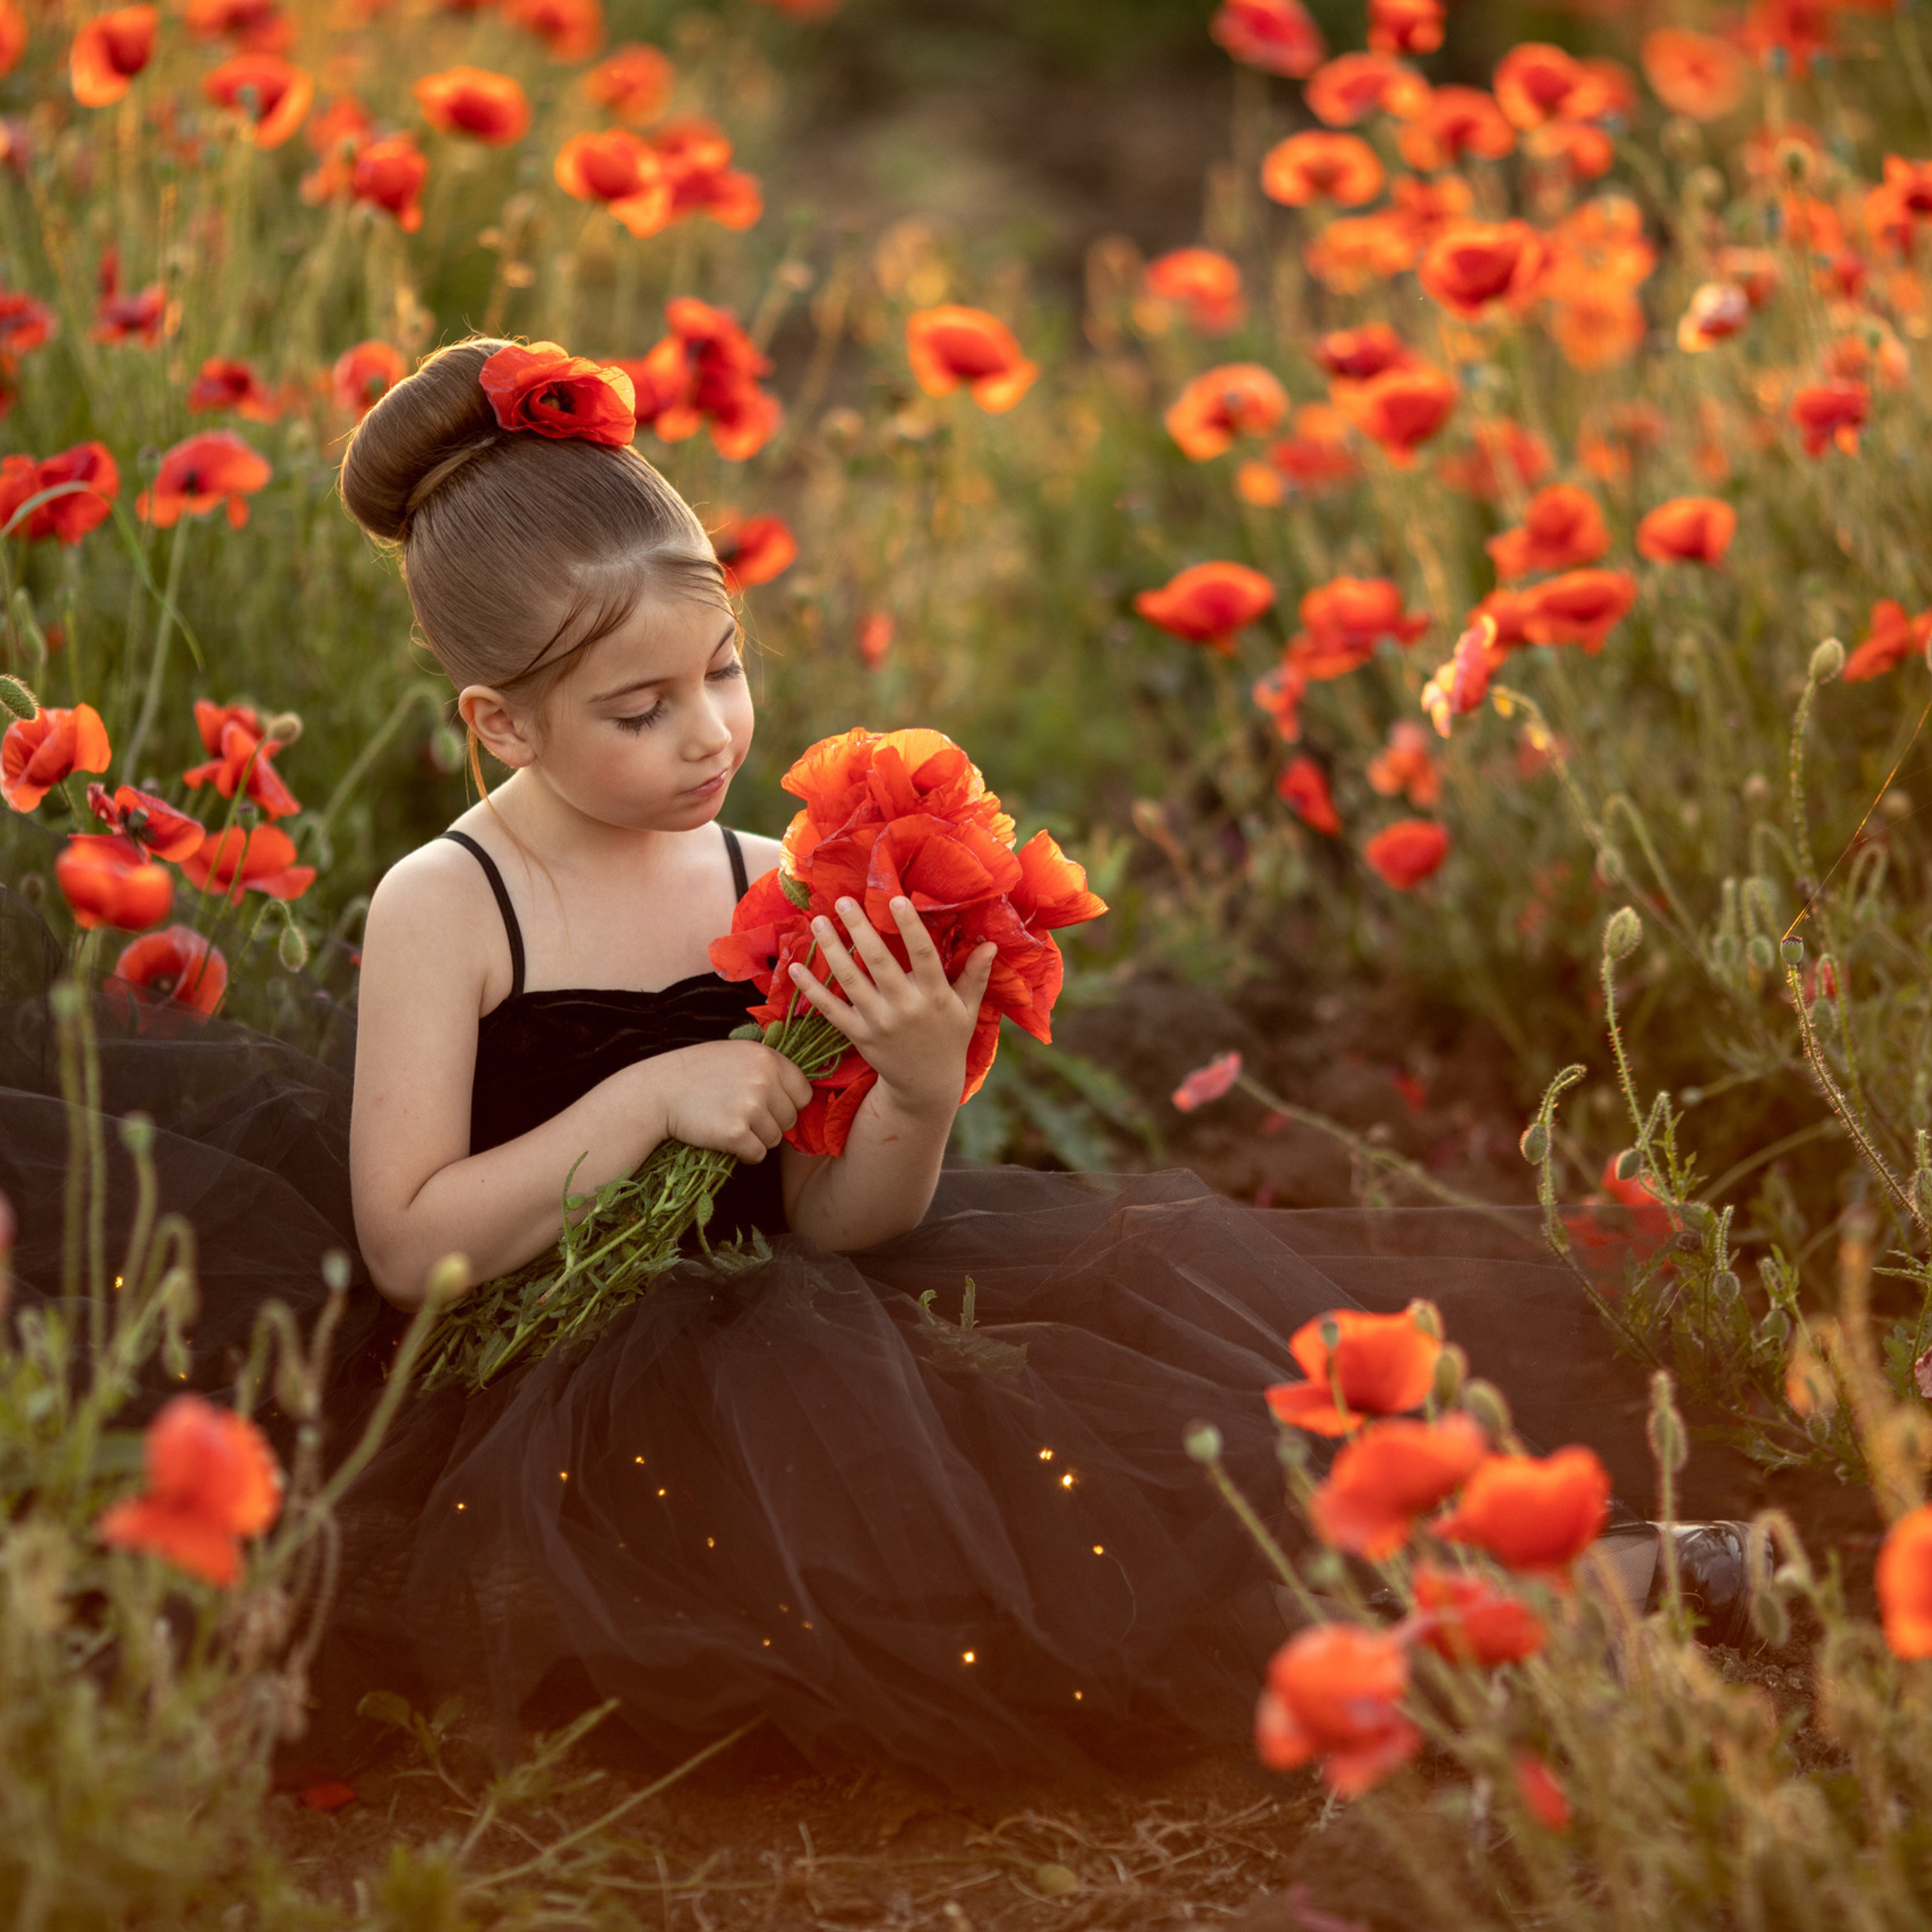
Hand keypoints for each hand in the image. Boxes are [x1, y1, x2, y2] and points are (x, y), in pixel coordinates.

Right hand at [651, 1040, 815, 1162]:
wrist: (657, 1092)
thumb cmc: (696, 1072)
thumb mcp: (736, 1054)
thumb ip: (768, 1068)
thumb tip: (801, 1092)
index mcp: (767, 1058)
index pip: (804, 1091)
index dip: (789, 1103)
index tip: (771, 1106)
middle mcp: (763, 1080)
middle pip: (791, 1118)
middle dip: (772, 1123)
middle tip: (743, 1116)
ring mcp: (750, 1107)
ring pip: (775, 1138)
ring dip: (757, 1138)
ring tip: (730, 1124)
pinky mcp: (736, 1133)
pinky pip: (758, 1154)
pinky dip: (744, 1153)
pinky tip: (725, 1139)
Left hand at [786, 896, 997, 1121]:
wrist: (925, 1085)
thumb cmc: (949, 1039)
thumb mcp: (967, 1009)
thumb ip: (975, 976)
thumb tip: (990, 944)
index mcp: (934, 997)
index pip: (923, 956)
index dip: (910, 927)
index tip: (896, 900)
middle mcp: (905, 1008)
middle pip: (879, 963)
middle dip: (860, 930)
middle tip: (844, 901)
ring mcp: (878, 1022)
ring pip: (850, 982)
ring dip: (832, 950)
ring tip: (818, 922)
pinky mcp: (858, 1035)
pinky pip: (830, 1010)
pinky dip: (811, 989)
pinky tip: (794, 967)